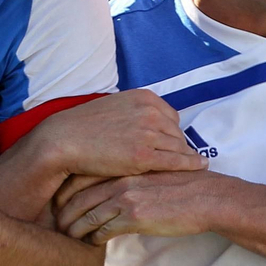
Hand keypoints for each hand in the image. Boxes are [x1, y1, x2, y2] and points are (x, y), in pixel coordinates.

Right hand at [27, 90, 206, 178]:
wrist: (65, 140)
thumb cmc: (85, 127)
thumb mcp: (115, 107)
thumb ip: (136, 112)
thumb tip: (150, 123)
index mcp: (144, 98)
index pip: (171, 117)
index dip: (170, 133)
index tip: (170, 145)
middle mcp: (149, 112)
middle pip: (177, 132)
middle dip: (177, 146)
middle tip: (180, 160)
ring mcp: (148, 134)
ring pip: (179, 147)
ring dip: (183, 157)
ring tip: (191, 167)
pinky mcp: (144, 156)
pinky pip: (176, 161)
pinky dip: (191, 165)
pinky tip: (200, 167)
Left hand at [54, 171, 221, 244]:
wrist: (207, 198)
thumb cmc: (182, 186)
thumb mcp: (151, 173)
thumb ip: (128, 177)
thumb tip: (109, 189)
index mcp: (123, 166)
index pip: (81, 176)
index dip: (65, 191)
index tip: (58, 202)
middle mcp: (120, 179)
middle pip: (77, 196)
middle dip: (62, 212)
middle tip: (55, 223)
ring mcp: (126, 197)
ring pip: (86, 215)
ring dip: (73, 228)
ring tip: (67, 236)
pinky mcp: (135, 217)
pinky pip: (103, 230)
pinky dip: (92, 238)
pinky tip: (91, 242)